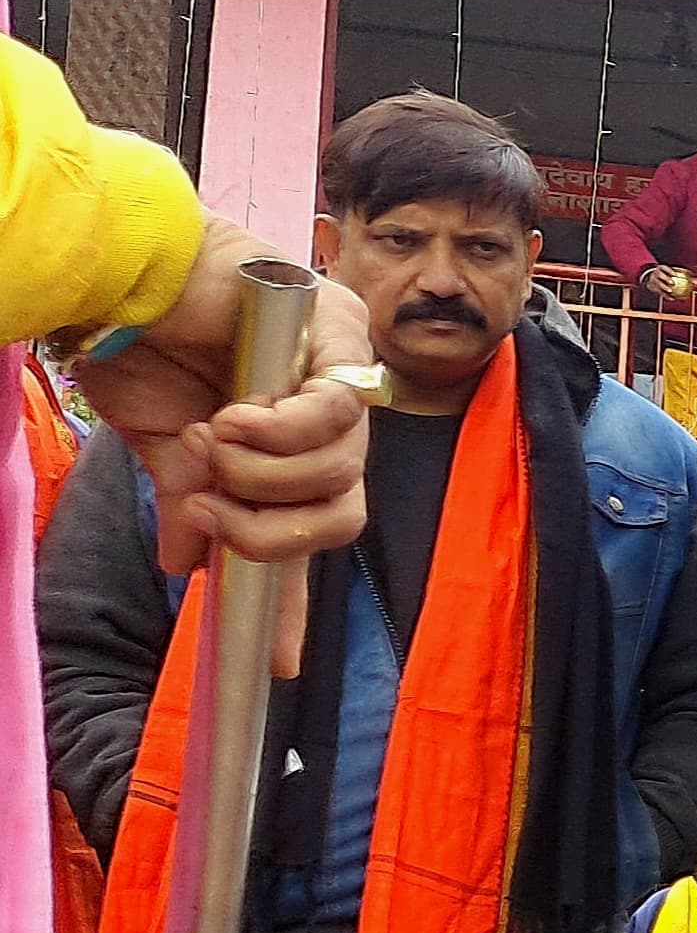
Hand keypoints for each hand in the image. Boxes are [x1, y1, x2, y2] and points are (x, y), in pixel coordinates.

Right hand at [73, 220, 375, 678]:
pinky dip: (286, 431)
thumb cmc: (139, 341)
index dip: (296, 600)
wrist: (115, 267)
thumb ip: (194, 502)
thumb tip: (188, 566)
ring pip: (342, 470)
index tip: (283, 665)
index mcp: (289, 447)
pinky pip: (339, 411)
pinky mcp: (337, 329)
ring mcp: (338, 372)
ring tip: (212, 439)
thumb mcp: (165, 444)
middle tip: (214, 505)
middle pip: (344, 515)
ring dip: (266, 473)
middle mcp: (327, 416)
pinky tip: (236, 417)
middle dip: (276, 530)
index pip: (311, 532)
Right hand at [643, 265, 693, 302]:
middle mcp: (655, 273)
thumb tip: (691, 276)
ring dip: (664, 287)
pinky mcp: (652, 287)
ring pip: (658, 283)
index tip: (674, 274)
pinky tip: (672, 299)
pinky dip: (665, 296)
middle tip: (672, 282)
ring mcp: (653, 280)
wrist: (650, 280)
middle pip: (659, 274)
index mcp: (659, 268)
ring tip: (670, 291)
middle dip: (665, 278)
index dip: (669, 270)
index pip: (663, 267)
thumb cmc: (664, 275)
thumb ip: (678, 274)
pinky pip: (659, 292)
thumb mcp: (668, 273)